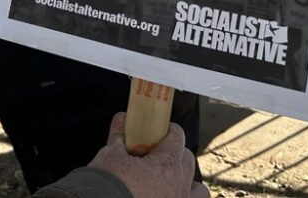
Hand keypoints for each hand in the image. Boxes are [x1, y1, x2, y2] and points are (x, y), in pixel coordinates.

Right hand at [88, 115, 207, 197]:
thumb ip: (119, 136)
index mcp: (168, 163)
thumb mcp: (110, 154)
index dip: (167, 130)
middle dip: (176, 154)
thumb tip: (121, 118)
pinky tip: (169, 195)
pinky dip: (184, 197)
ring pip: (199, 189)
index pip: (177, 135)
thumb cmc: (108, 183)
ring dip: (188, 182)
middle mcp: (180, 184)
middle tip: (158, 156)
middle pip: (187, 159)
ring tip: (170, 183)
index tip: (158, 131)